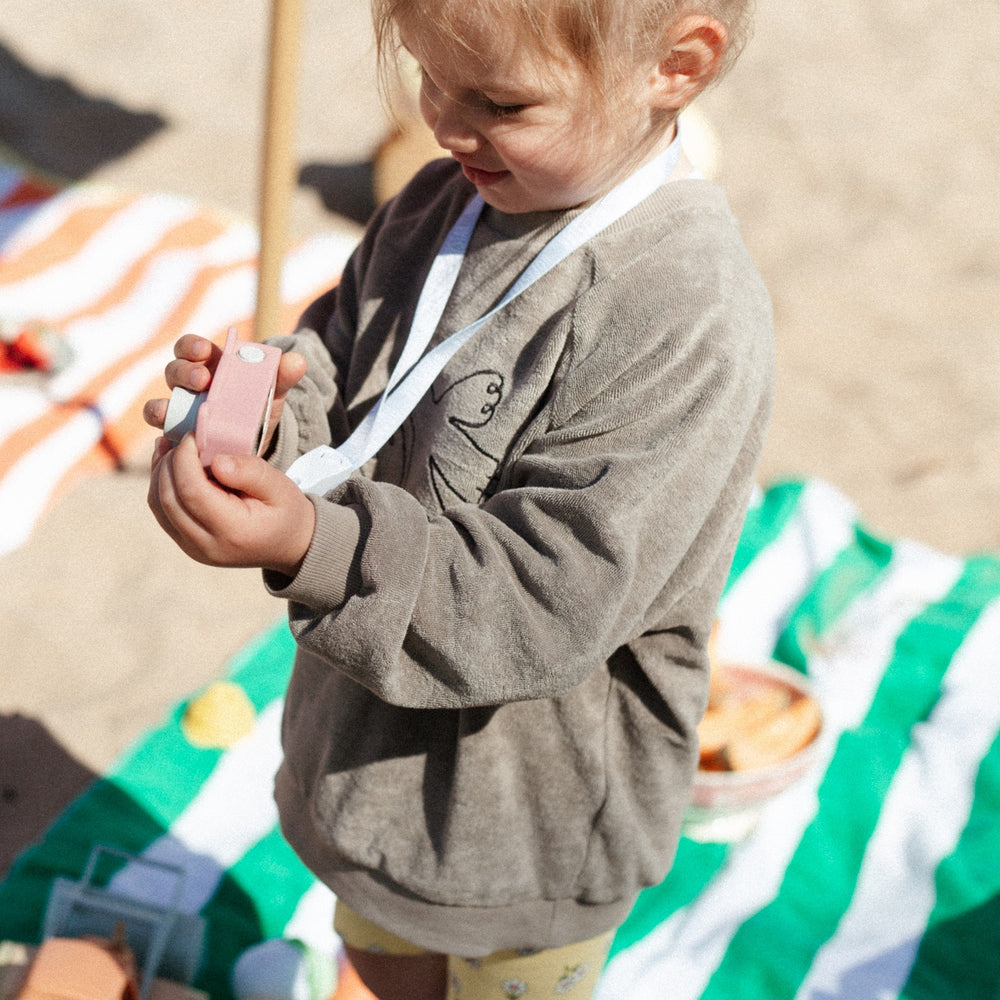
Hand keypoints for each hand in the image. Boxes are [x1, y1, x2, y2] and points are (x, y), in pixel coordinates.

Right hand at [143, 334, 306, 452]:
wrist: (255, 441)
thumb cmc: (256, 406)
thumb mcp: (271, 391)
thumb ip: (282, 375)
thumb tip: (298, 360)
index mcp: (208, 365)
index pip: (190, 347)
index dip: (192, 346)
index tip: (204, 350)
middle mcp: (187, 386)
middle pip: (173, 371)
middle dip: (185, 372)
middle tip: (203, 380)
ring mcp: (179, 411)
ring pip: (158, 404)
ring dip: (165, 406)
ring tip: (180, 412)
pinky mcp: (177, 436)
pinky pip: (161, 434)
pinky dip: (164, 435)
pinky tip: (176, 438)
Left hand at [148, 432, 315, 575]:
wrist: (289, 545)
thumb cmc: (286, 512)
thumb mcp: (280, 487)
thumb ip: (250, 472)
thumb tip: (216, 461)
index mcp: (233, 531)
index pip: (192, 491)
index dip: (184, 458)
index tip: (194, 435)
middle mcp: (207, 545)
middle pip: (168, 499)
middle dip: (169, 463)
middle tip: (183, 438)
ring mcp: (194, 549)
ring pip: (159, 506)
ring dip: (160, 473)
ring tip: (170, 447)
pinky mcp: (186, 545)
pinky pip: (163, 513)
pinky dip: (162, 486)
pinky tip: (171, 465)